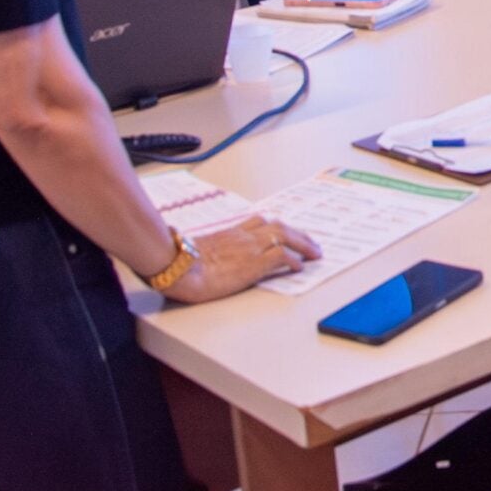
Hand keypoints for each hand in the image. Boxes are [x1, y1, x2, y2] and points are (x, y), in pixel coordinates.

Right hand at [162, 214, 321, 303]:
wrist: (175, 268)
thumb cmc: (177, 263)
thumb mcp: (195, 252)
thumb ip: (206, 251)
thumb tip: (200, 259)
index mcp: (228, 233)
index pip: (259, 222)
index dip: (276, 228)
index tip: (286, 233)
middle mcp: (242, 236)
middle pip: (277, 226)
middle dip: (298, 233)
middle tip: (311, 243)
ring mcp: (249, 248)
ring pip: (284, 235)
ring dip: (303, 243)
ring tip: (314, 253)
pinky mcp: (253, 263)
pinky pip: (281, 255)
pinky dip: (294, 260)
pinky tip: (300, 267)